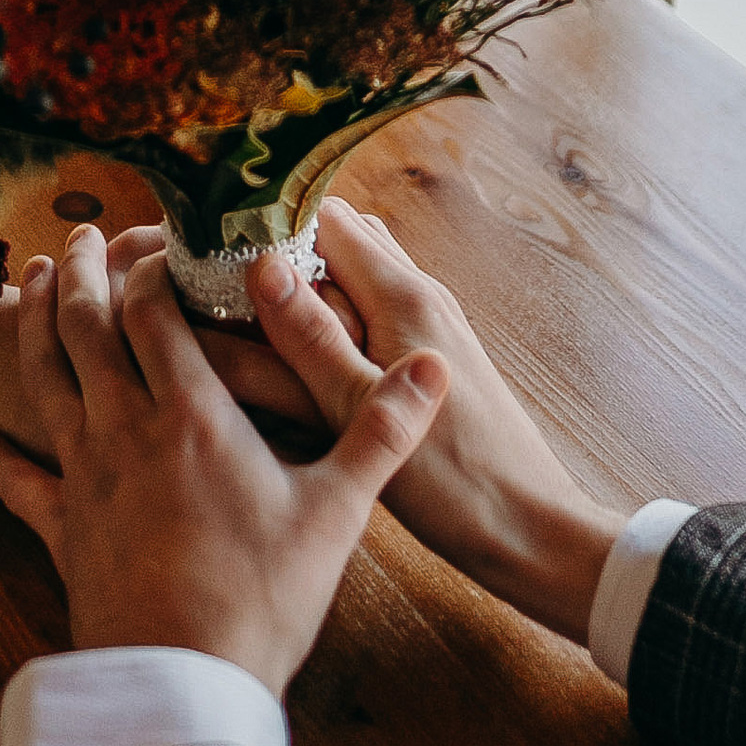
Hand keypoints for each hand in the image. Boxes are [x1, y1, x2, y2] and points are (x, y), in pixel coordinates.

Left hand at [0, 225, 448, 693]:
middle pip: (88, 329)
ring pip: (46, 380)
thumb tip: (436, 369)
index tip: (160, 237)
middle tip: (82, 236)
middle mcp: (126, 429)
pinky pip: (14, 479)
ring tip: (34, 282)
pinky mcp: (61, 529)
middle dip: (84, 275)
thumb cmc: (262, 598)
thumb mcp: (337, 512)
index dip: (151, 267)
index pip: (153, 312)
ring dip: (35, 325)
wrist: (182, 684)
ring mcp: (84, 477)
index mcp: (191, 414)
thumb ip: (382, 431)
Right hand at [246, 201, 621, 644]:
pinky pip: (374, 316)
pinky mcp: (432, 361)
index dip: (269, 224)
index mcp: (403, 296)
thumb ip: (308, 335)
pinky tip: (304, 365)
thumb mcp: (359, 409)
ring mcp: (430, 327)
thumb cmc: (453, 480)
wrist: (530, 528)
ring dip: (310, 291)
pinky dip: (335, 324)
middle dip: (284, 254)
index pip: (326, 216)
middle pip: (341, 240)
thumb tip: (260, 264)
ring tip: (253, 326)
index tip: (215, 248)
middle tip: (224, 288)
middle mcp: (421, 296)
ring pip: (356, 279)